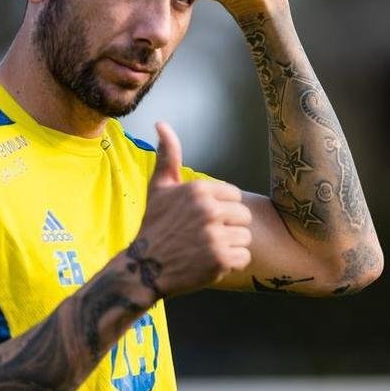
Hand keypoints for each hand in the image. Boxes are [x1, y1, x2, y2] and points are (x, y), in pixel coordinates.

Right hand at [123, 122, 251, 302]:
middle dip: (229, 226)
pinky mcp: (220, 260)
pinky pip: (244, 258)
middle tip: (206, 236)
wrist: (144, 267)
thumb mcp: (160, 187)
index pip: (233, 195)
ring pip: (245, 237)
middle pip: (243, 215)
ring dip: (230, 245)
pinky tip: (211, 262)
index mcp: (199, 190)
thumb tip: (161, 124)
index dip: (221, 208)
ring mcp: (215, 236)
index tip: (203, 218)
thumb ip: (168, 155)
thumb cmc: (155, 225)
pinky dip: (231, 263)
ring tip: (207, 249)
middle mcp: (208, 210)